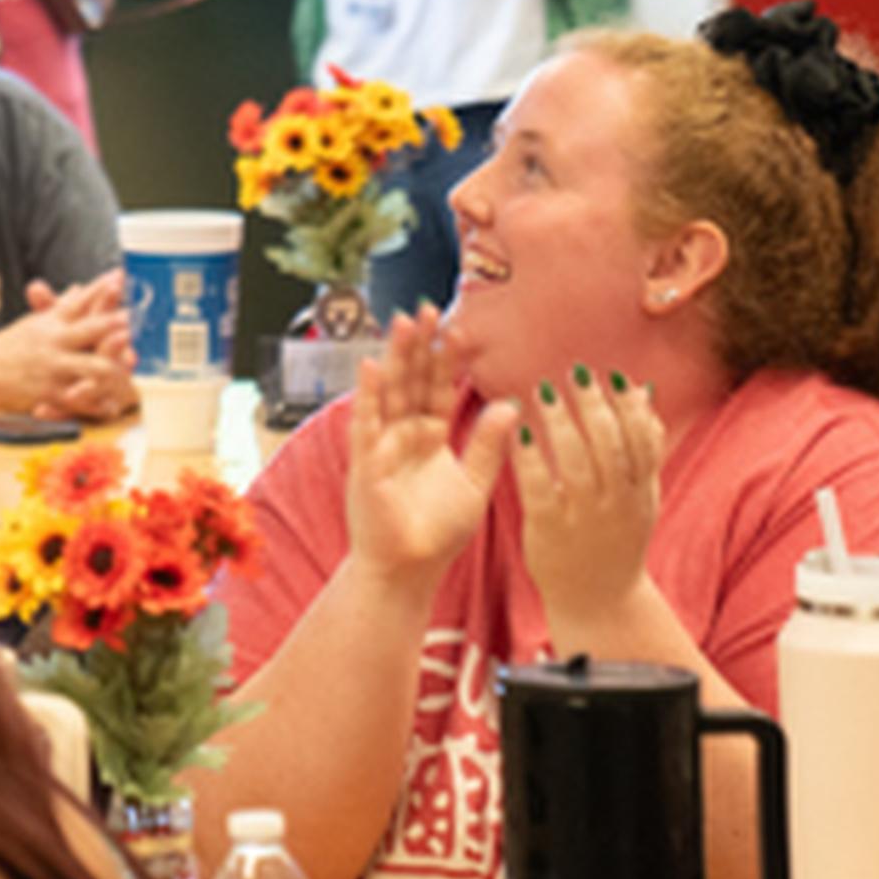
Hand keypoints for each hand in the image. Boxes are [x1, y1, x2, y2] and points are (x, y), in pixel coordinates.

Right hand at [0, 272, 134, 418]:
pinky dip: (98, 404)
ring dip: (113, 366)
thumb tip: (79, 287)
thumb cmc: (10, 346)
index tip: (119, 275)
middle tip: (129, 317)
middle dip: (110, 323)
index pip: (79, 301)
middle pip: (88, 329)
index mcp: (51, 322)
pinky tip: (112, 404)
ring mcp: (54, 368)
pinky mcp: (51, 393)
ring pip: (93, 367)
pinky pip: (81, 400)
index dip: (100, 288)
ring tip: (129, 363)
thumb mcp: (35, 323)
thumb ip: (61, 307)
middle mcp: (54, 342)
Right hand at [340, 311, 514, 584]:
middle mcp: (404, 434)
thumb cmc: (437, 532)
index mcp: (432, 436)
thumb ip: (490, 444)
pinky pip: (367, 424)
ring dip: (395, 358)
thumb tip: (512, 404)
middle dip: (419, 346)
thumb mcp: (475, 483)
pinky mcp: (366, 462)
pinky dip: (368, 396)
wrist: (409, 570)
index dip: (448, 359)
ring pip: (390, 392)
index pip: (440, 387)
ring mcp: (382, 445)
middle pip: (413, 381)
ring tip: (403, 323)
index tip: (461, 326)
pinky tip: (372, 367)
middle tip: (428, 308)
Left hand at [508, 367, 665, 642]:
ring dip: (562, 425)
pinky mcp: (550, 531)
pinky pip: (541, 489)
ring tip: (543, 392)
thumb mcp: (640, 494)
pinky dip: (531, 459)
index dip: (628, 408)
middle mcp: (618, 504)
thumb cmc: (615, 537)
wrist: (600, 601)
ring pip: (578, 465)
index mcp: (641, 492)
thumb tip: (644, 389)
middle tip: (576, 373)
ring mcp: (585, 519)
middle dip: (595, 408)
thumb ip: (643, 446)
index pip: (642, 442)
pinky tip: (519, 432)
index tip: (611, 375)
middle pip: (611, 448)